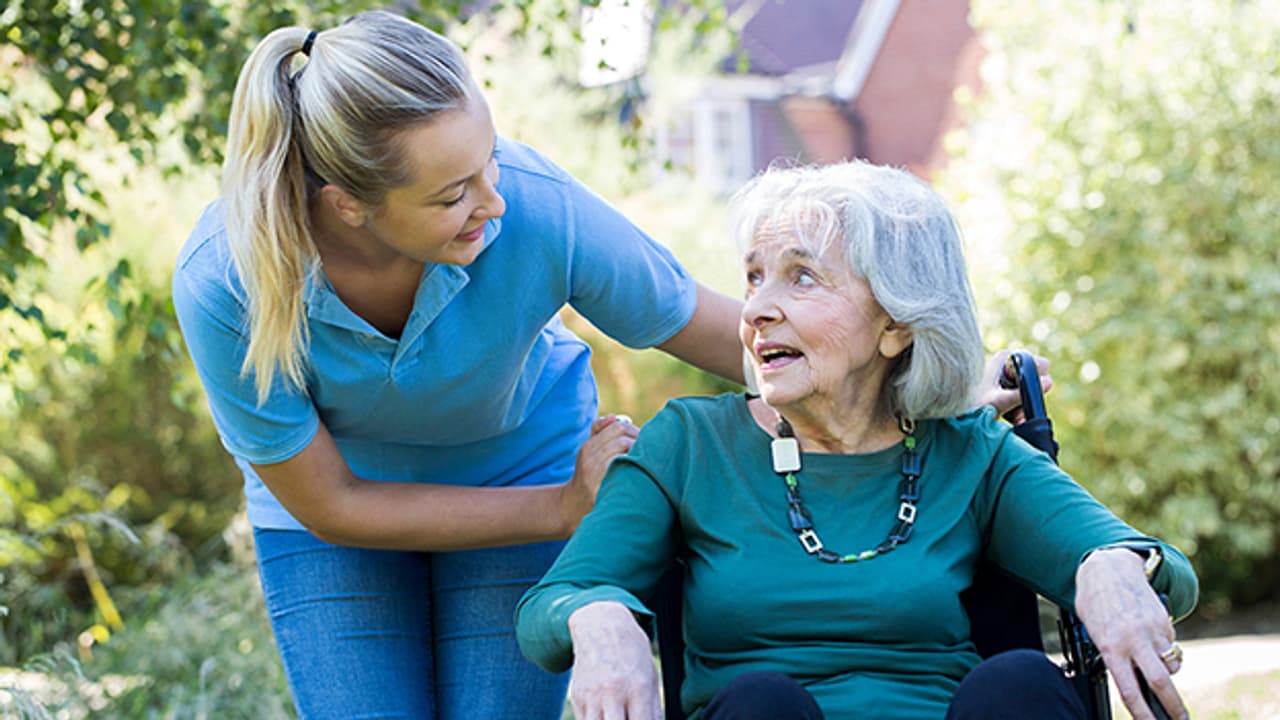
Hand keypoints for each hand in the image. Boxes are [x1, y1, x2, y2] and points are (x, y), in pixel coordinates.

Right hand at [560, 415, 639, 533]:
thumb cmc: (587, 475)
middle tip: (648, 449)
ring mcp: (594, 476)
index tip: (641, 438)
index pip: (617, 427)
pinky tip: (639, 474)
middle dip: (639, 442)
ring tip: (646, 461)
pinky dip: (633, 470)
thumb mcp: (589, 452)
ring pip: (624, 455)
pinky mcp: (600, 491)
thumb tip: (613, 417)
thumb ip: (599, 432)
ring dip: (639, 456)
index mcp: (588, 447)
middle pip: (622, 440)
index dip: (633, 430)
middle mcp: (589, 460)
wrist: (572, 506)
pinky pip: (622, 474)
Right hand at [567, 601, 661, 719]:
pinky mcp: (578, 697)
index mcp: (638, 689)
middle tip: (627, 719)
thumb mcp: (650, 677)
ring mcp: (592, 696)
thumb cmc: (631, 653)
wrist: (601, 626)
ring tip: (616, 716)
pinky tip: (604, 716)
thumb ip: (654, 711)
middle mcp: (614, 693)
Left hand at [974, 349, 1051, 422]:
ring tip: (1013, 420)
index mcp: (1007, 357)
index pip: (1041, 364)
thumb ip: (1020, 394)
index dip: (1037, 383)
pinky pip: (1021, 399)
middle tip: (1018, 414)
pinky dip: (1018, 411)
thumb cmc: (969, 405)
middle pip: (1036, 381)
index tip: (1024, 395)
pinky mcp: (1005, 389)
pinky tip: (1012, 422)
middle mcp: (1009, 363)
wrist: (951, 414)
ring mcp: (1007, 376)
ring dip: (1024, 408)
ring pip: (1030, 392)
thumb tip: (1048, 383)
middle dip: (1031, 399)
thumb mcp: (997, 402)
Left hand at [1075, 549, 1188, 719]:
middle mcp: (1134, 640)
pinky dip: (1163, 648)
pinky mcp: (1164, 620)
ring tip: (1150, 658)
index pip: (1130, 690)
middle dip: (1174, 706)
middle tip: (1180, 719)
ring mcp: (1152, 630)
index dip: (1143, 713)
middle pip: (1161, 683)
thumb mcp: (1095, 632)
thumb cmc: (1095, 602)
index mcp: (1111, 647)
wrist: (1108, 567)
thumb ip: (1113, 655)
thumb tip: (1134, 679)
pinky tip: (1148, 633)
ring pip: (1169, 664)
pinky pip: (1169, 645)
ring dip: (1166, 670)